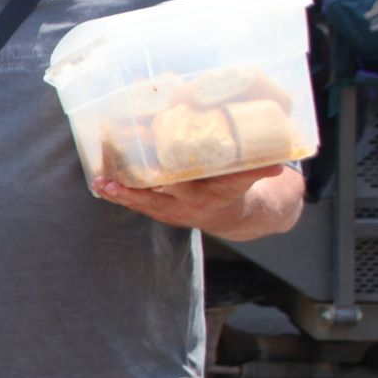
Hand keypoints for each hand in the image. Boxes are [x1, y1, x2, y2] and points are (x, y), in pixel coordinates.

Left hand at [93, 163, 285, 230]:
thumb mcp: (247, 180)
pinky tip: (99, 183)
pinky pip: (135, 201)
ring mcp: (169, 210)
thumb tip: (278, 162)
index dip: (171, 185)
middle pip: (155, 197)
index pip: (187, 190)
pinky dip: (117, 193)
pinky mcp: (157, 208)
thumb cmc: (236, 188)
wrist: (232, 215)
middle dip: (133, 189)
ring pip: (141, 201)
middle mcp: (184, 207)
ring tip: (100, 182)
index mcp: (206, 197)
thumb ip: (257, 170)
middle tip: (112, 179)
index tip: (157, 181)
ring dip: (119, 191)